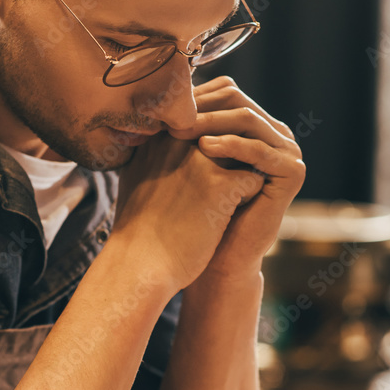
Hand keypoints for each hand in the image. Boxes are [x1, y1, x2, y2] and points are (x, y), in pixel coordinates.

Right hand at [112, 132, 264, 290]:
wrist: (138, 265)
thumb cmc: (137, 228)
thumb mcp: (135, 176)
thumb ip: (153, 151)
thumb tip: (168, 142)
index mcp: (159, 134)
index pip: (203, 125)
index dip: (211, 150)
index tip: (196, 182)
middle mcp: (179, 139)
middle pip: (226, 133)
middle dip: (230, 157)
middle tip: (213, 194)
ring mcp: (201, 160)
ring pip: (244, 153)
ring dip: (239, 175)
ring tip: (220, 204)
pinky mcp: (221, 185)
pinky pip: (254, 179)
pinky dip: (248, 198)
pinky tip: (225, 217)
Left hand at [168, 77, 305, 279]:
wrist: (216, 258)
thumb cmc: (195, 213)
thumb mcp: (185, 162)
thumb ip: (181, 129)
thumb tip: (148, 93)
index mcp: (253, 127)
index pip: (224, 93)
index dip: (192, 97)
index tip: (158, 106)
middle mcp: (275, 134)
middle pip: (237, 100)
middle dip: (201, 106)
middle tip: (169, 115)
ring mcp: (288, 151)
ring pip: (247, 120)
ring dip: (212, 121)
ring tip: (181, 131)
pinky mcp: (294, 172)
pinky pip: (260, 150)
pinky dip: (231, 145)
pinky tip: (204, 148)